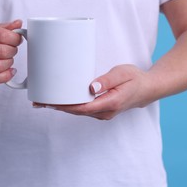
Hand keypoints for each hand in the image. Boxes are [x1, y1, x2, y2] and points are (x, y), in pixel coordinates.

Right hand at [0, 20, 22, 83]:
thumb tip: (18, 24)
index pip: (1, 35)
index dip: (15, 38)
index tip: (16, 39)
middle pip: (2, 51)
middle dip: (13, 51)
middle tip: (12, 49)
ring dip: (9, 63)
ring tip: (7, 59)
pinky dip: (6, 76)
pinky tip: (8, 71)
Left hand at [35, 65, 156, 119]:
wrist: (147, 89)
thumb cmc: (135, 79)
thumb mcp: (123, 73)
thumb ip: (107, 80)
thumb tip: (91, 87)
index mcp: (110, 103)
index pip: (82, 108)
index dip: (65, 106)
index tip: (50, 103)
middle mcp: (105, 112)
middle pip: (77, 112)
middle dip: (57, 107)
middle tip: (38, 101)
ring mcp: (103, 113)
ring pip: (78, 112)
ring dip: (62, 107)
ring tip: (44, 102)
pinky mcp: (101, 110)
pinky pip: (83, 110)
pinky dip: (70, 106)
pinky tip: (60, 102)